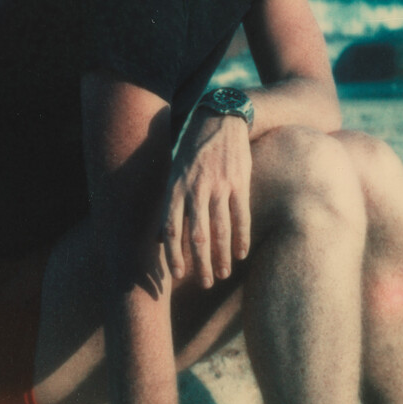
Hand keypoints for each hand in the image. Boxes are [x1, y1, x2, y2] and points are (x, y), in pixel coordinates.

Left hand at [162, 111, 251, 287]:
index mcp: (175, 188)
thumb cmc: (193, 150)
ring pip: (219, 230)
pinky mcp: (239, 182)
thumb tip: (161, 237)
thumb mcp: (173, 173)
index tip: (178, 275)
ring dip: (221, 256)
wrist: (219, 119)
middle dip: (200, 264)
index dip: (173, 255)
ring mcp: (219, 186)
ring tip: (222, 274)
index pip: (171, 229)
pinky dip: (241, 238)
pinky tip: (241, 254)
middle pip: (196, 236)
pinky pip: (241, 216)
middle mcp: (195, 189)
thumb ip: (169, 204)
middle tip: (204, 283)